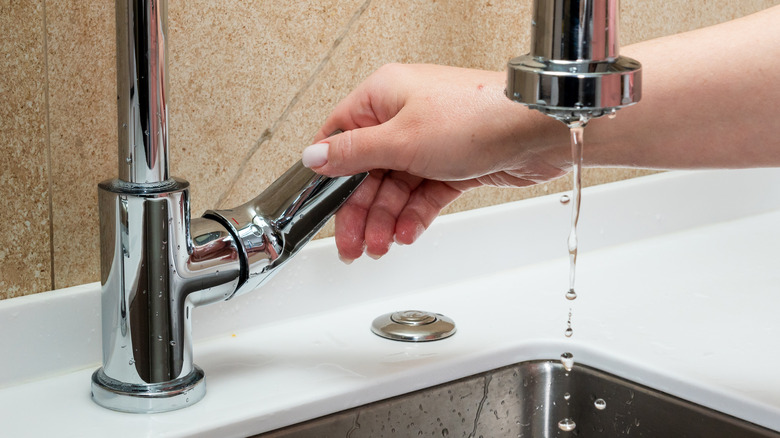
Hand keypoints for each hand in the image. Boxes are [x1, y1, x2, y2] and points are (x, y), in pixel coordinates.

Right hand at [303, 64, 568, 261]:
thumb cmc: (476, 117)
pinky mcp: (454, 164)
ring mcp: (430, 141)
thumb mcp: (400, 139)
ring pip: (396, 188)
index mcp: (384, 96)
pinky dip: (413, 216)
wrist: (538, 131)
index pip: (342, 136)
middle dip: (359, 211)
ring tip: (380, 247)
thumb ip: (353, 153)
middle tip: (350, 245)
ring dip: (385, 220)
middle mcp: (405, 116)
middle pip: (368, 170)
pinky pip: (423, 194)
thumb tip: (313, 157)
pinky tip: (406, 234)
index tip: (321, 204)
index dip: (330, 173)